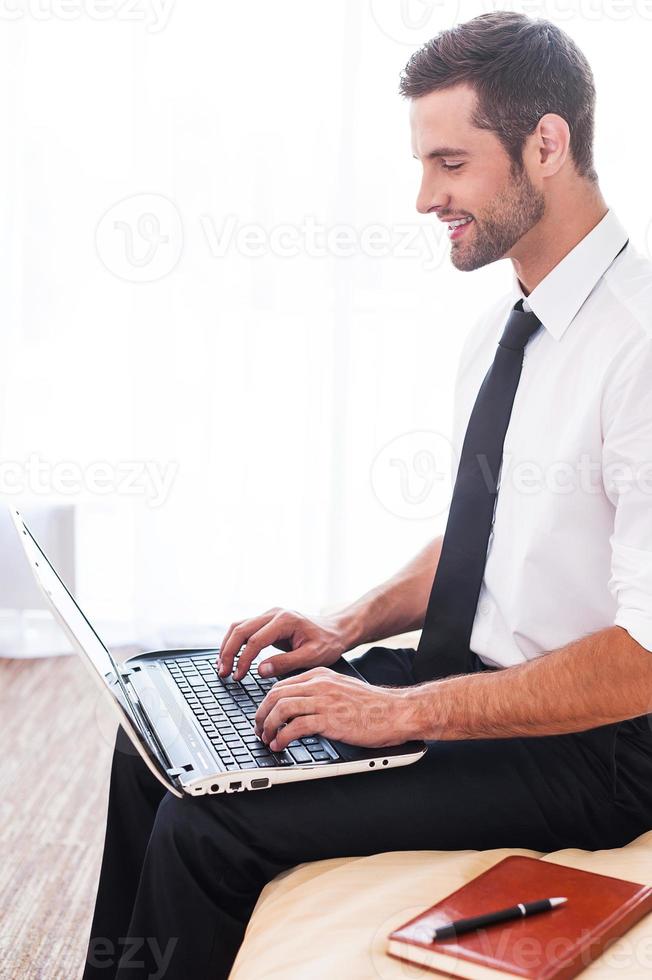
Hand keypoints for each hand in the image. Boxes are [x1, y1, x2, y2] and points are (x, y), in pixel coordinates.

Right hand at [218, 608, 347, 680]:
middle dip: (228, 652)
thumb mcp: (312, 657)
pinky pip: (244, 629)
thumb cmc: (327, 643)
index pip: (255, 640)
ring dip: (227, 646)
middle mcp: (274, 613)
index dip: (243, 660)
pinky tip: (230, 657)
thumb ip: (286, 663)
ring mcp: (269, 615)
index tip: (238, 677)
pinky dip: (234, 642)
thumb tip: (260, 671)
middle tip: (223, 673)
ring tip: (223, 667)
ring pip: (238, 626)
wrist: (336, 630)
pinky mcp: (267, 621)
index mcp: (285, 620)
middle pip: (240, 629)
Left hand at [253, 665, 415, 750]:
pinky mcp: (330, 719)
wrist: (396, 712)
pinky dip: (282, 737)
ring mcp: (325, 701)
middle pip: (276, 695)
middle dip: (261, 715)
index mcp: (321, 675)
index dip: (266, 703)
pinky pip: (295, 726)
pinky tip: (280, 745)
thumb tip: (297, 709)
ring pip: (281, 708)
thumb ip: (320, 693)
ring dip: (268, 726)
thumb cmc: (372, 705)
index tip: (263, 718)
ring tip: (267, 739)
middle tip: (259, 730)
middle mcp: (320, 684)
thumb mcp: (341, 689)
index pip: (281, 685)